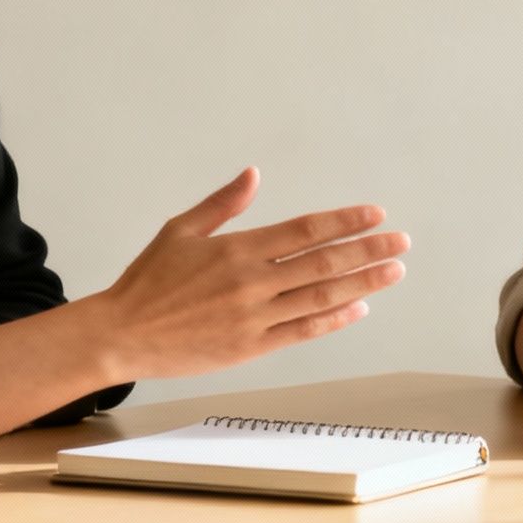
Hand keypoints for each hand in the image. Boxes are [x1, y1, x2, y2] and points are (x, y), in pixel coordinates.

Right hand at [97, 168, 408, 379]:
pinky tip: (358, 308)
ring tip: (393, 271)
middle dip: (368, 251)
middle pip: (323, 264)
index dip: (344, 222)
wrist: (121, 335)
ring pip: (321, 298)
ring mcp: (254, 319)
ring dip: (363, 283)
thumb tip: (254, 174)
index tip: (375, 215)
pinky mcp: (251, 348)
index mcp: (237, 250)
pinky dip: (334, 320)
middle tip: (400, 241)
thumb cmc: (148, 281)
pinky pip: (302, 332)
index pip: (305, 231)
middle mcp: (251, 284)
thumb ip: (223, 203)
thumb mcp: (180, 230)